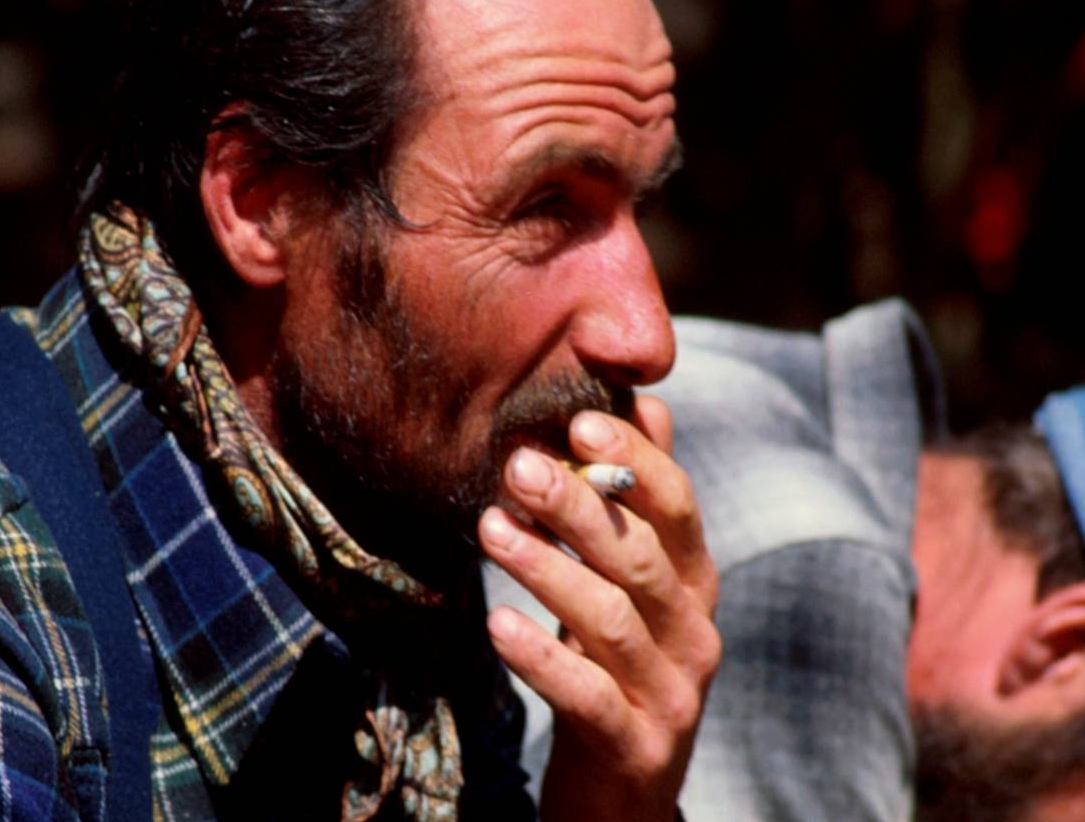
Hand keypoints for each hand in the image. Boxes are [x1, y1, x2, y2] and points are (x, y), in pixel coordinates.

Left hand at [478, 394, 719, 820]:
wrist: (624, 788)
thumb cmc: (617, 658)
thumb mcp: (635, 579)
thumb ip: (639, 499)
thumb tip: (647, 401)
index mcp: (694, 578)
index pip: (675, 505)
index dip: (633, 459)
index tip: (578, 420)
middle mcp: (695, 630)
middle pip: (640, 556)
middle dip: (579, 505)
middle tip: (518, 468)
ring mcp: (672, 692)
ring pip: (610, 619)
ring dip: (547, 570)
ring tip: (489, 530)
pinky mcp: (637, 746)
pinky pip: (588, 696)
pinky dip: (542, 657)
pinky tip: (497, 624)